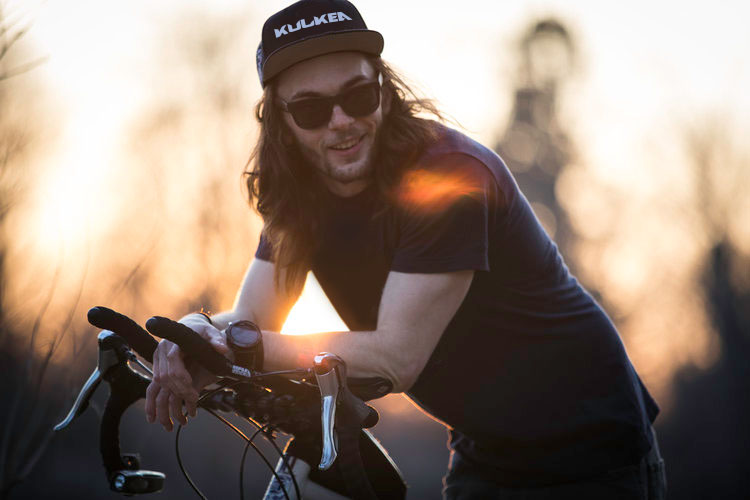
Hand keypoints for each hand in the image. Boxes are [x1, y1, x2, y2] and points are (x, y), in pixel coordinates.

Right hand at [145, 314, 230, 430]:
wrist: (190, 327)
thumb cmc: (201, 331)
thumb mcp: (211, 333)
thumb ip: (217, 340)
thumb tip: (222, 349)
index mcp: (174, 342)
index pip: (173, 363)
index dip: (182, 378)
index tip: (193, 390)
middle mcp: (162, 350)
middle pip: (165, 376)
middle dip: (179, 390)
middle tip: (193, 399)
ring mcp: (158, 359)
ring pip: (158, 383)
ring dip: (168, 397)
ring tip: (181, 409)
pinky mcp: (157, 366)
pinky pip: (153, 385)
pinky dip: (157, 399)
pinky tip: (161, 412)